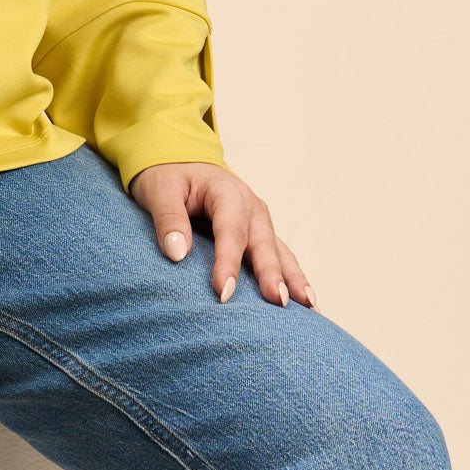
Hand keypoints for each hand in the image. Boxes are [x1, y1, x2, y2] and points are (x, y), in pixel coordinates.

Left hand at [129, 163, 313, 307]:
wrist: (180, 162)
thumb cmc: (169, 177)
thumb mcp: (159, 190)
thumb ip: (168, 219)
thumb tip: (178, 253)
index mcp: (228, 192)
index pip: (230, 231)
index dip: (228, 263)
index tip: (223, 293)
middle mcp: (251, 207)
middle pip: (263, 244)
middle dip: (272, 274)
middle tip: (279, 302)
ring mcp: (260, 222)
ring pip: (281, 252)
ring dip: (295, 279)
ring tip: (310, 307)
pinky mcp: (260, 234)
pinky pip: (280, 257)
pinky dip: (293, 278)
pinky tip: (307, 302)